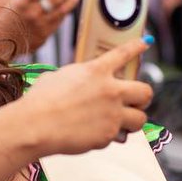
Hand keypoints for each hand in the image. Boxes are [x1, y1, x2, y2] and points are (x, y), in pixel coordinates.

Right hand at [11, 0, 79, 49]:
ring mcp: (39, 27)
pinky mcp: (44, 36)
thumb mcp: (15, 4)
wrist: (3, 42)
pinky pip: (57, 23)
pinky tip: (66, 8)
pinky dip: (62, 14)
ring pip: (60, 12)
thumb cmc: (10, 18)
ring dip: (70, 2)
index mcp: (21, 5)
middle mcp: (31, 15)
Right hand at [17, 38, 153, 155]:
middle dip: (143, 98)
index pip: (123, 54)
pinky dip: (108, 136)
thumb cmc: (40, 101)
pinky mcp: (108, 135)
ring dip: (132, 121)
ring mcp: (112, 114)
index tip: (145, 43)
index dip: (136, 47)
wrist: (35, 125)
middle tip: (135, 102)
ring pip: (141, 119)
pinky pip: (117, 136)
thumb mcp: (58, 78)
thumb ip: (77, 79)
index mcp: (96, 71)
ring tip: (121, 123)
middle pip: (146, 91)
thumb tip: (80, 84)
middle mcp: (110, 90)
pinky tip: (93, 135)